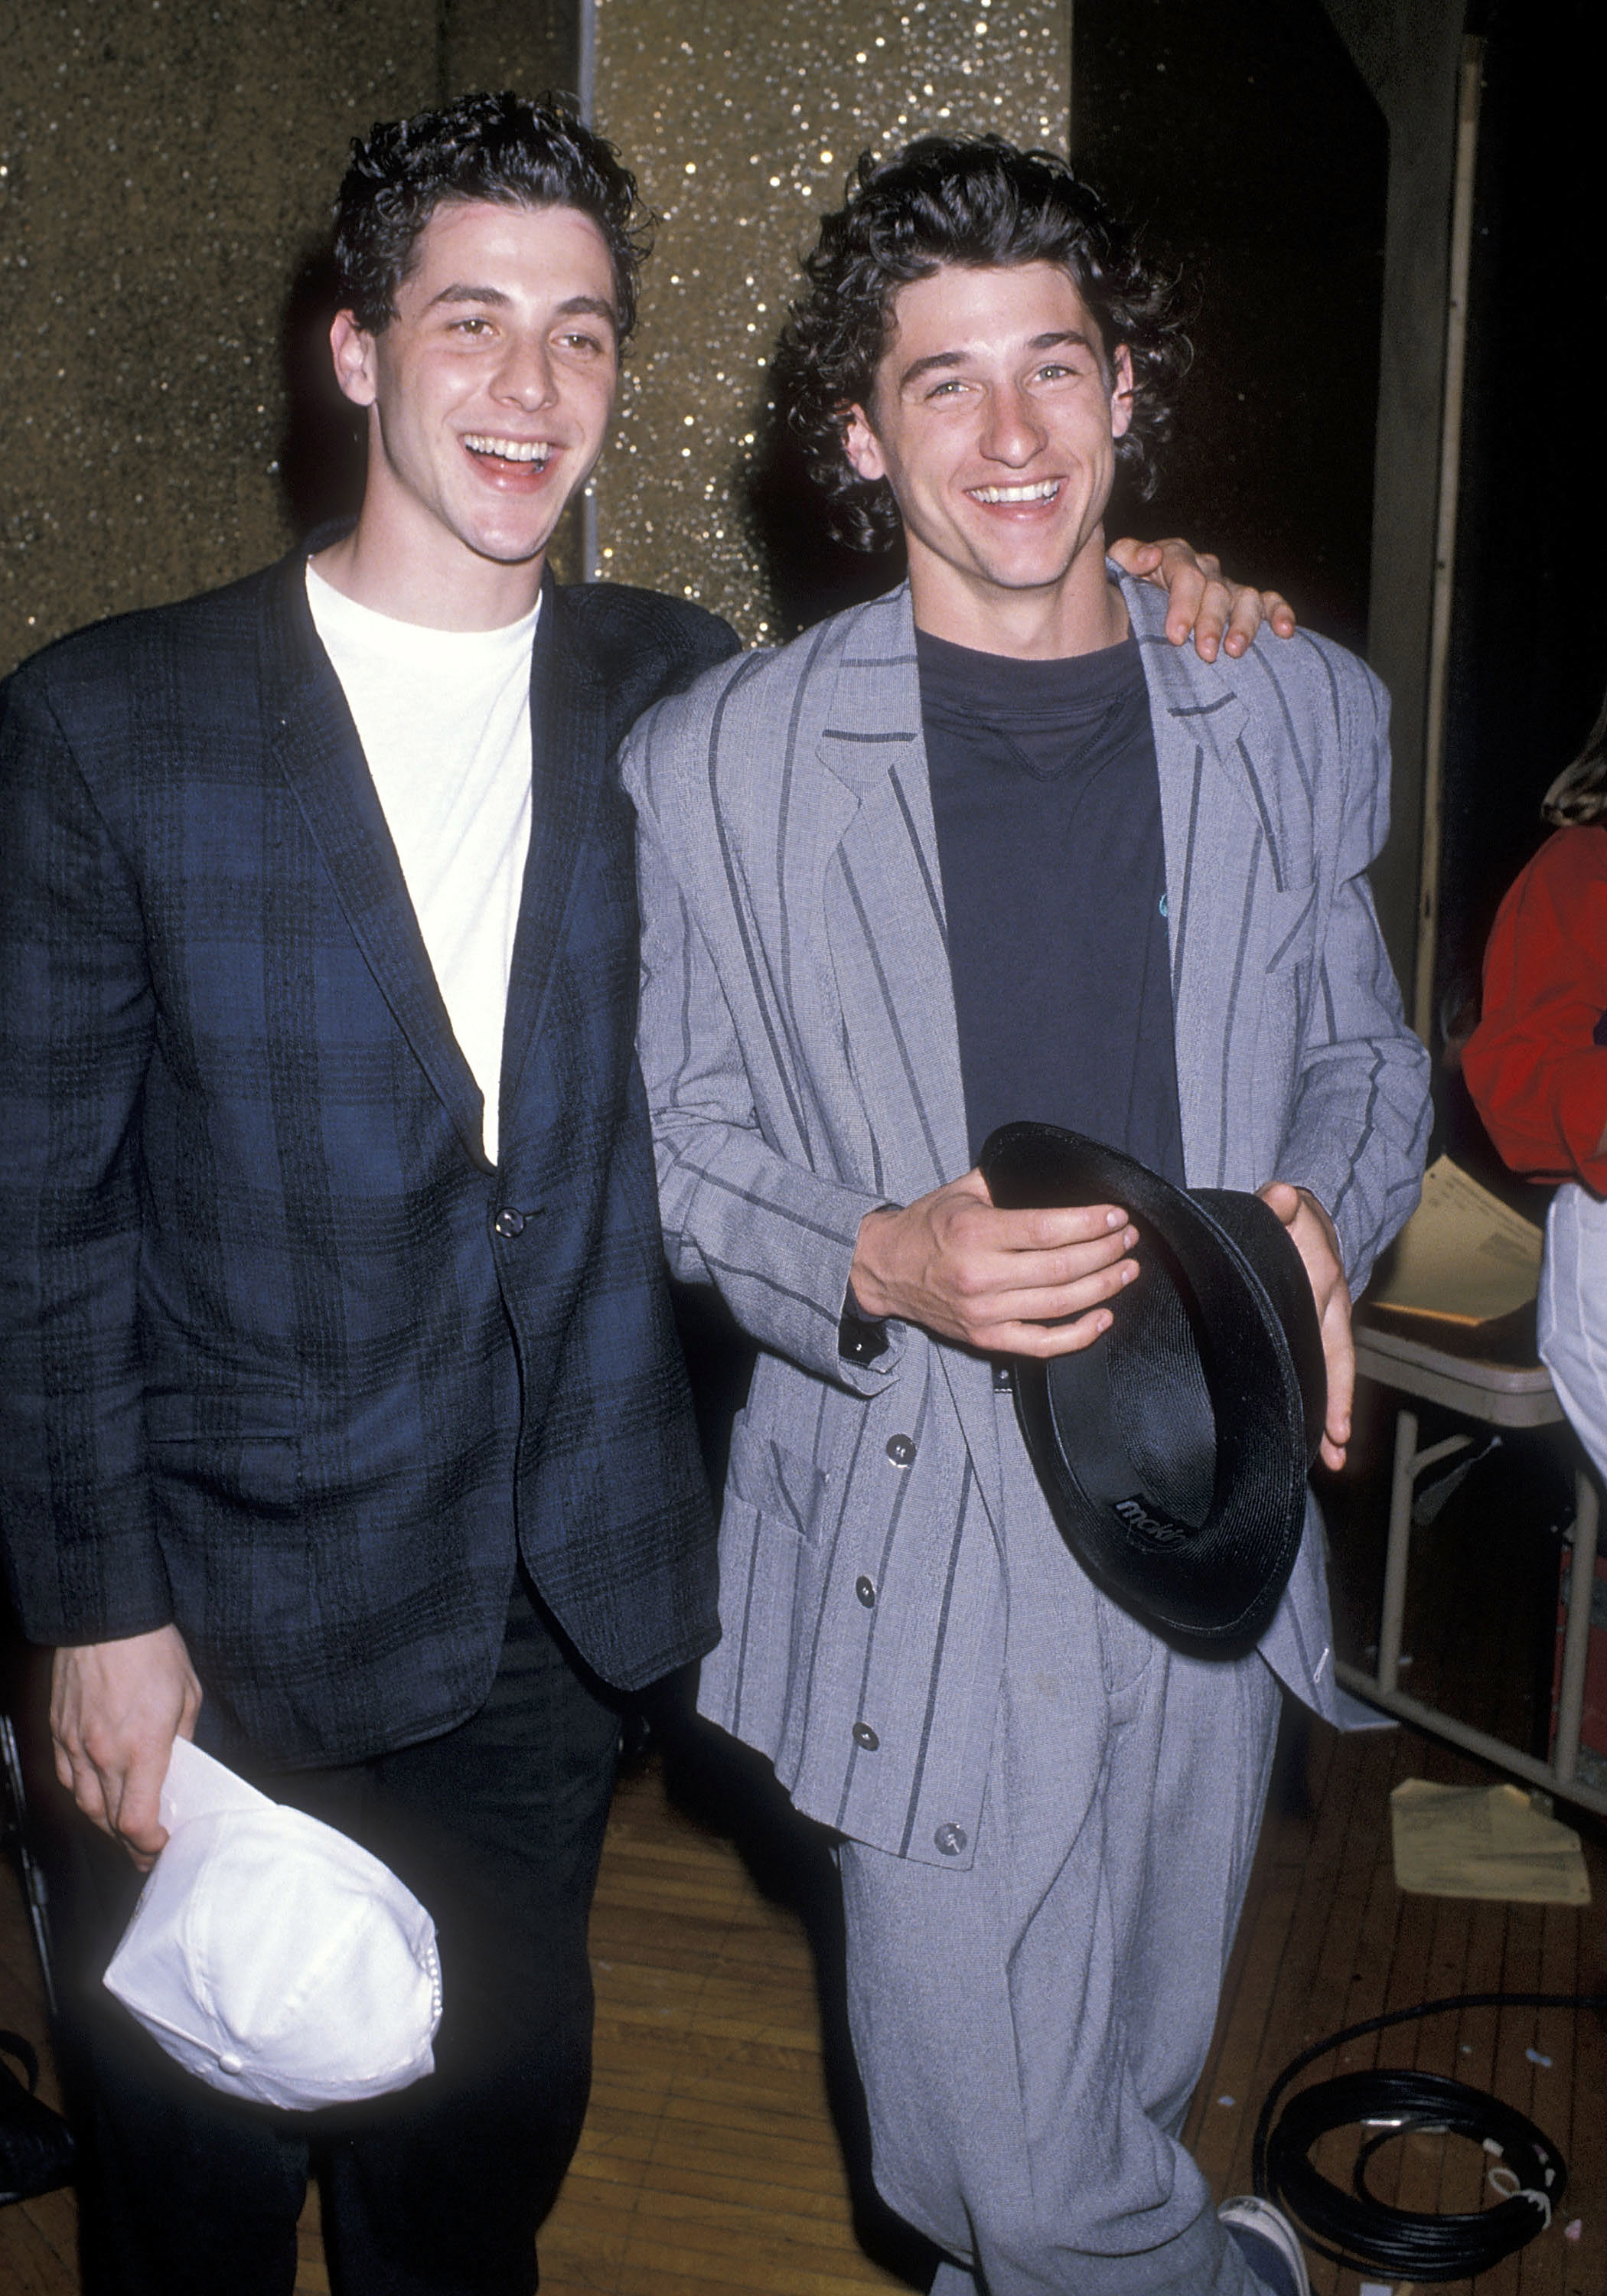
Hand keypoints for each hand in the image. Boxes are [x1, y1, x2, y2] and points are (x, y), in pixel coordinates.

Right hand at [50, 1625, 202, 1868]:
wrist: (107, 1617)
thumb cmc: (153, 1651)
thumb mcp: (188, 1695)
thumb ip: (184, 1739)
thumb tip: (181, 1767)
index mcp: (142, 1748)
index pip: (136, 1820)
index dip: (148, 1843)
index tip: (162, 1841)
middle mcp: (104, 1753)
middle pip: (110, 1821)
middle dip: (130, 1843)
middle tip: (146, 1849)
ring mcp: (76, 1745)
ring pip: (85, 1805)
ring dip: (105, 1824)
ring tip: (124, 1828)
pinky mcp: (59, 1733)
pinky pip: (68, 1780)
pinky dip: (84, 1796)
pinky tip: (99, 1796)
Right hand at [850, 1168, 1138, 1356]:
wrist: (883, 1269)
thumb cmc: (926, 1227)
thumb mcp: (961, 1191)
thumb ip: (1006, 1183)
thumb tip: (1056, 1175)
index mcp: (973, 1231)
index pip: (1046, 1229)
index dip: (1089, 1224)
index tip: (1115, 1216)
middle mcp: (980, 1275)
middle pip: (1061, 1267)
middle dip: (1106, 1252)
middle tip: (1127, 1238)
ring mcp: (984, 1311)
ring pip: (1060, 1304)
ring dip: (1103, 1286)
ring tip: (1126, 1269)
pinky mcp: (986, 1337)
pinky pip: (1043, 1343)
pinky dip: (1079, 1334)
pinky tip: (1104, 1317)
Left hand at [1108, 536, 1296, 661]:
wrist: (1137, 602)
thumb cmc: (1127, 589)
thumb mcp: (1118, 567)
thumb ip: (1126, 557)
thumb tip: (1152, 557)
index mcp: (1175, 557)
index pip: (1185, 575)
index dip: (1183, 605)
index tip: (1176, 636)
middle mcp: (1206, 569)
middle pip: (1216, 591)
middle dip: (1211, 623)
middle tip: (1206, 653)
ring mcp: (1227, 586)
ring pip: (1245, 598)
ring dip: (1243, 625)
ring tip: (1235, 651)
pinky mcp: (1245, 602)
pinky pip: (1268, 602)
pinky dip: (1280, 613)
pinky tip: (1284, 631)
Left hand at [1259, 1182, 1352, 1470]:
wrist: (1306, 1217)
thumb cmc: (1288, 1219)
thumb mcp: (1285, 1208)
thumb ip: (1279, 1206)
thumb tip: (1280, 1196)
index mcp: (1324, 1287)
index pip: (1330, 1341)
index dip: (1335, 1384)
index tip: (1337, 1424)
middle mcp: (1331, 1313)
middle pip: (1333, 1370)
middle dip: (1335, 1414)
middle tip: (1332, 1457)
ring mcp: (1322, 1325)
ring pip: (1327, 1376)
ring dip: (1329, 1418)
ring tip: (1330, 1461)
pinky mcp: (1308, 1332)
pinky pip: (1315, 1369)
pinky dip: (1319, 1402)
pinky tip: (1313, 1437)